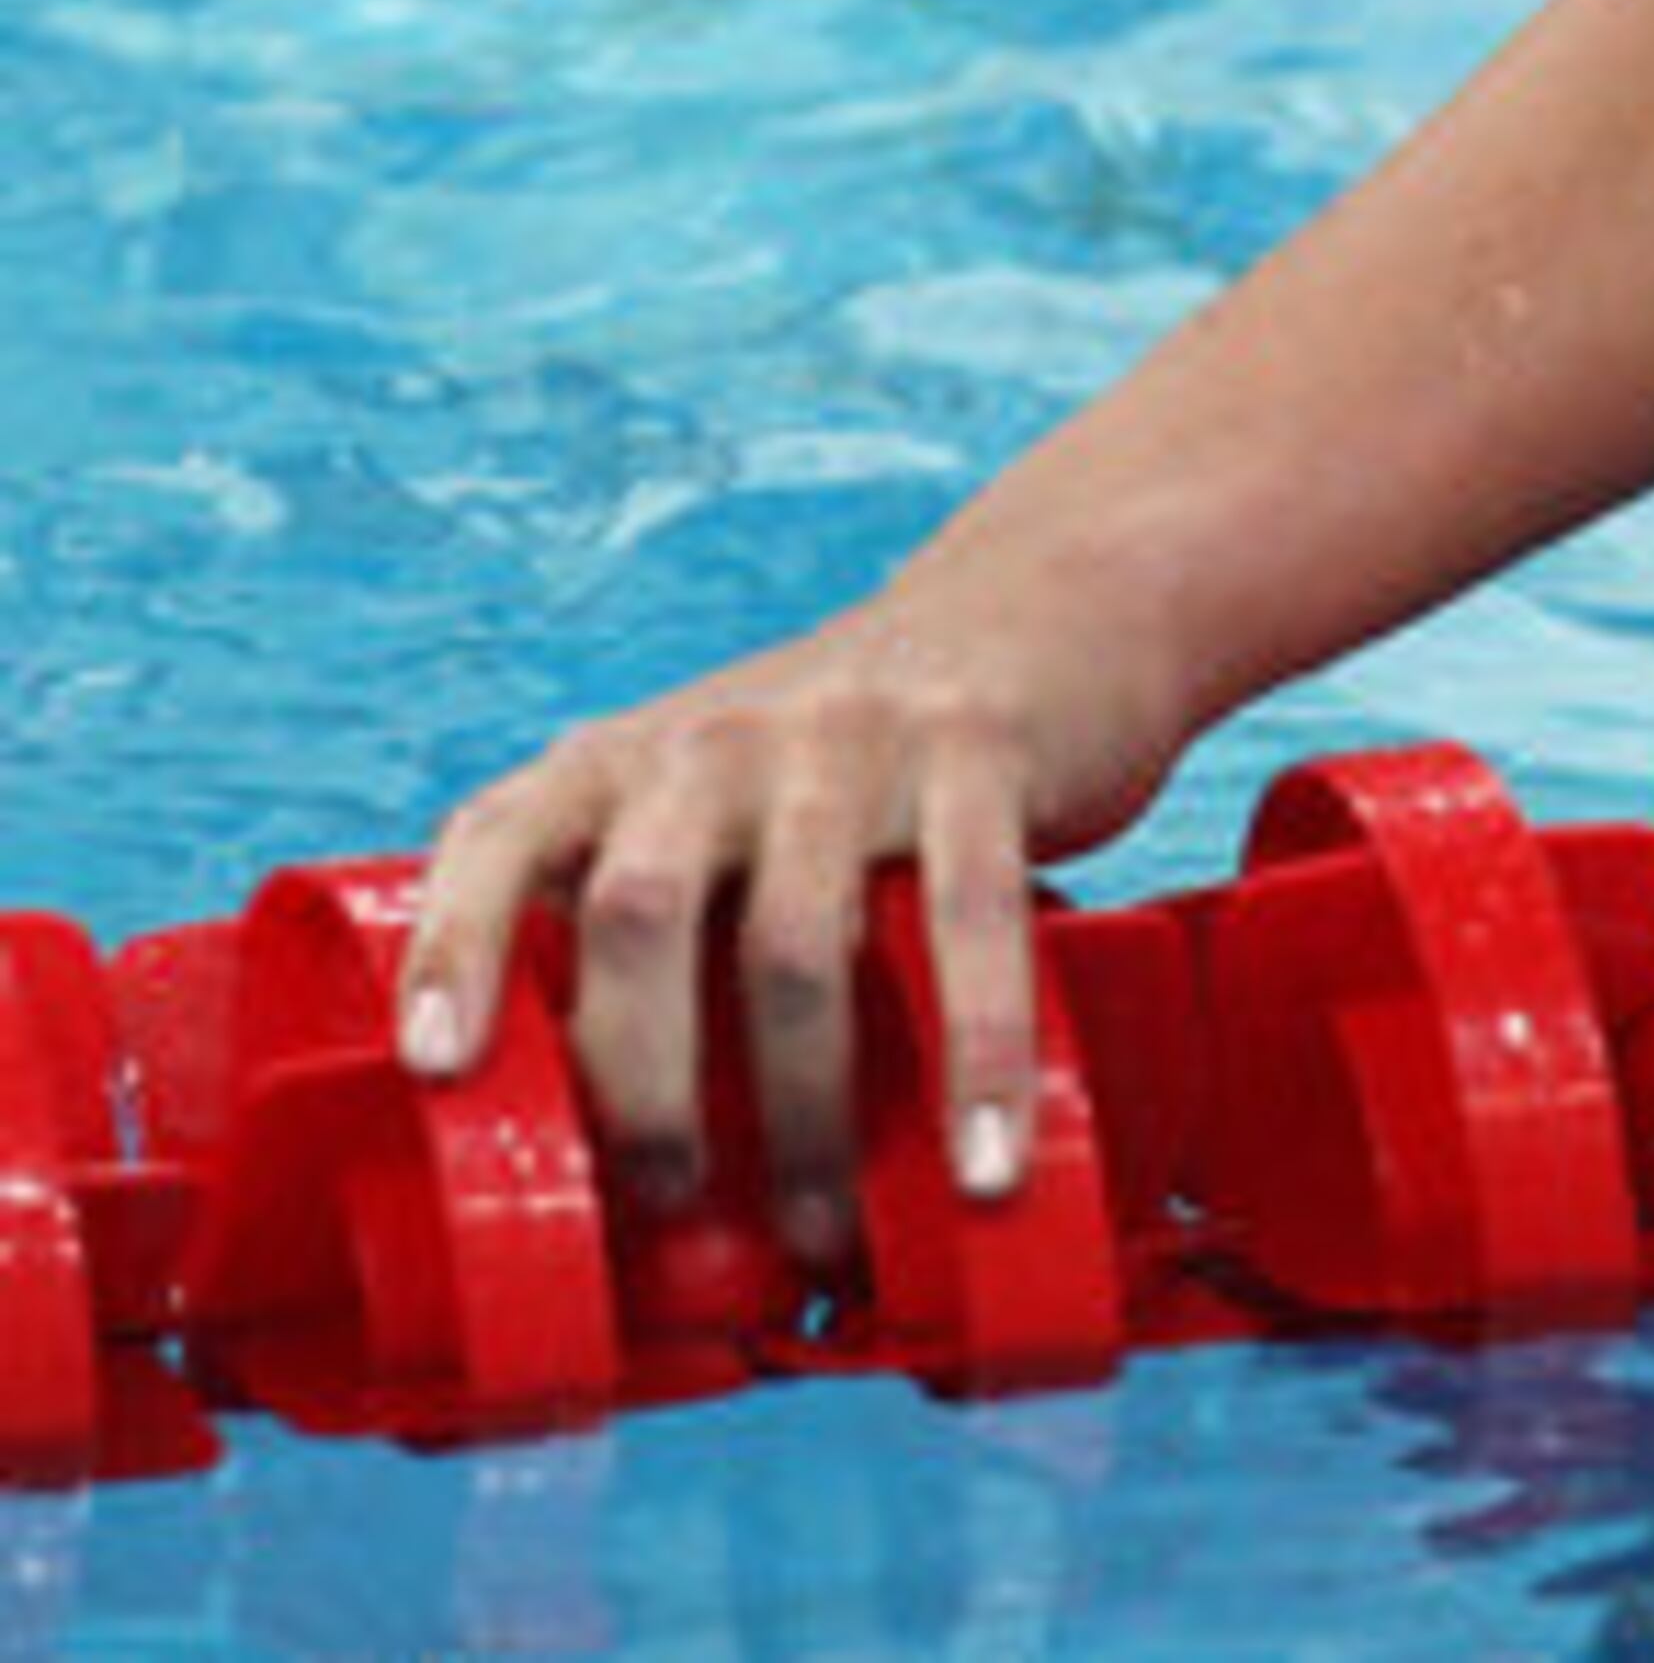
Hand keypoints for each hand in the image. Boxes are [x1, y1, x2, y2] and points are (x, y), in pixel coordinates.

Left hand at [394, 530, 1195, 1258]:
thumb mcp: (713, 814)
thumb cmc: (837, 775)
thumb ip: (652, 942)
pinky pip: (966, 913)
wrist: (1031, 606)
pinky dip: (976, 1054)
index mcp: (625, 763)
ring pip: (793, 941)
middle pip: (639, 911)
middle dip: (643, 1085)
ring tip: (819, 1233)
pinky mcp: (976, 749)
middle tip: (671, 1205)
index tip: (437, 1068)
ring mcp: (847, 737)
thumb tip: (612, 1186)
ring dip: (803, 1113)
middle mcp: (718, 740)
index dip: (454, 944)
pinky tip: (986, 1160)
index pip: (501, 836)